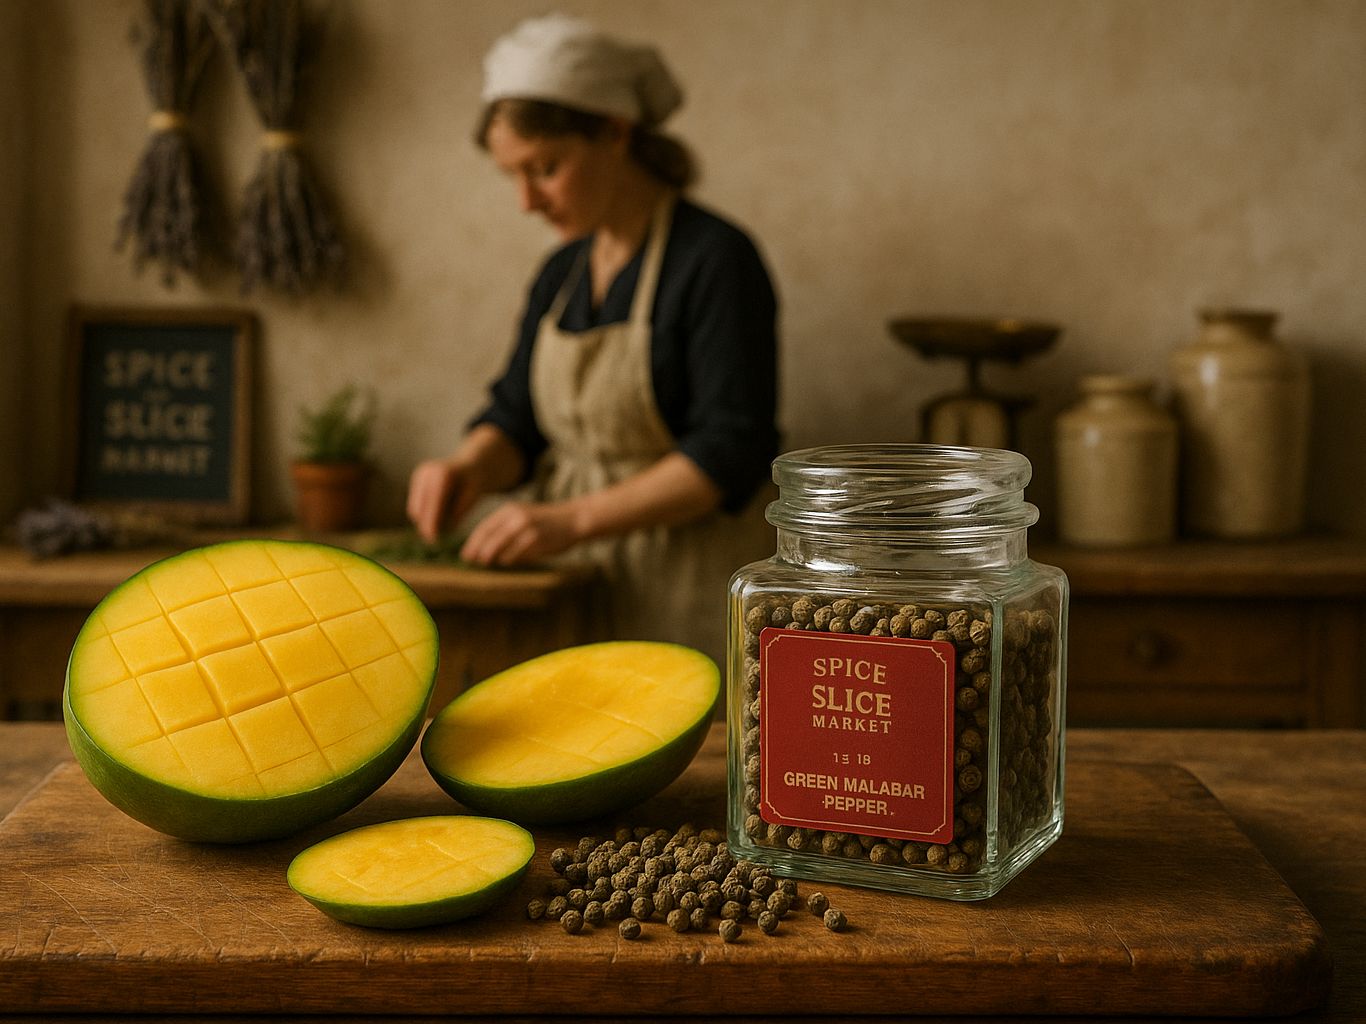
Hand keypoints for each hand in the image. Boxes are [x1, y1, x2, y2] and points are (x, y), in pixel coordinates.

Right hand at [406, 457, 480, 543]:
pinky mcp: (416, 481)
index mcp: (442, 474)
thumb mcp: (474, 496)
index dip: (431, 522)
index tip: (433, 539)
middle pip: (419, 508)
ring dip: (425, 520)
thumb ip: (462, 510)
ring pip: (415, 509)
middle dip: (425, 525)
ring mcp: (419, 475)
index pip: (432, 503)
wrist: (472, 466)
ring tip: (441, 527)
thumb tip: (449, 528)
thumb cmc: (476, 483)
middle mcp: (427, 472)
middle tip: (433, 541)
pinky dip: (425, 514)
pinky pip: (416, 506)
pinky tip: (439, 516)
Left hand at [460, 500, 583, 566]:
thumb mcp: (522, 516)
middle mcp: (516, 518)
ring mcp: (527, 529)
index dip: (473, 543)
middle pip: (489, 541)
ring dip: (495, 559)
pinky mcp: (537, 542)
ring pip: (502, 551)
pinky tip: (511, 561)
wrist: (573, 519)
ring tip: (494, 563)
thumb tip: (482, 550)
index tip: (466, 555)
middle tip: (475, 563)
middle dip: (480, 554)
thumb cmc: (545, 522)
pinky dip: (511, 561)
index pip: (484, 528)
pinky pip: (517, 557)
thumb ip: (504, 529)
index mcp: (510, 510)